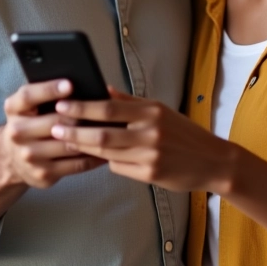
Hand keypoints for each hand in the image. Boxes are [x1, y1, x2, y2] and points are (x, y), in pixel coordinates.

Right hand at [2, 80, 104, 188]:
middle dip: (79, 116)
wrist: (12, 158)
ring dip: (91, 137)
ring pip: (68, 144)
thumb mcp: (28, 104)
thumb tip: (78, 84)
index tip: (70, 84)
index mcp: (14, 108)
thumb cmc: (29, 121)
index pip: (29, 96)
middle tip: (103, 110)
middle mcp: (16, 132)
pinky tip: (106, 149)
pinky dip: (94, 156)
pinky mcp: (43, 174)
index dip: (50, 89)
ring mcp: (29, 156)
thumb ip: (45, 93)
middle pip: (54, 122)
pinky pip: (75, 164)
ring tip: (110, 128)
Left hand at [52, 88, 228, 193]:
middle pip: (102, 134)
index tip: (62, 105)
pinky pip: (119, 167)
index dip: (82, 107)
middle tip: (54, 128)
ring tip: (66, 141)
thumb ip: (129, 101)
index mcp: (151, 112)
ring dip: (84, 148)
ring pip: (107, 153)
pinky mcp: (150, 176)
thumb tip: (101, 90)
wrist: (212, 161)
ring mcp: (150, 156)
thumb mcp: (158, 110)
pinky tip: (100, 156)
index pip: (109, 108)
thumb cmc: (182, 132)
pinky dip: (108, 161)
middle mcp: (150, 133)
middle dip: (74, 131)